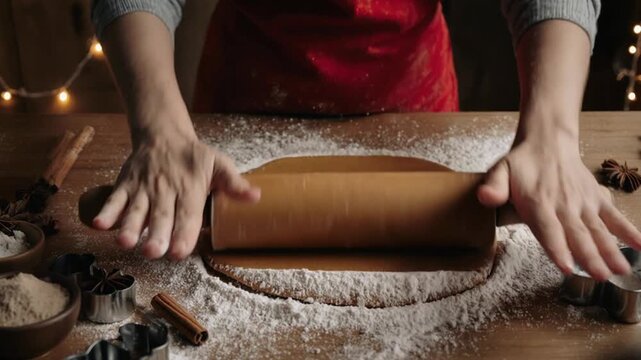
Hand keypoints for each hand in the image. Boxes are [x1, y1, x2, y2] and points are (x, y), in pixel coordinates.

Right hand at [92, 124, 259, 259]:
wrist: (164, 134)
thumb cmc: (194, 157)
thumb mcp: (219, 165)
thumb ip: (234, 184)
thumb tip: (256, 197)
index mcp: (190, 189)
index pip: (188, 215)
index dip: (184, 233)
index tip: (180, 251)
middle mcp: (166, 191)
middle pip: (160, 216)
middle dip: (156, 234)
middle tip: (153, 252)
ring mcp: (144, 189)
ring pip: (136, 210)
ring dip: (129, 226)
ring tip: (125, 242)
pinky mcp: (126, 185)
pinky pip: (115, 198)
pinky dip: (107, 210)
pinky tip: (99, 225)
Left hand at [477, 134, 640, 280]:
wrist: (547, 142)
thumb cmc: (521, 164)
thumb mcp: (500, 171)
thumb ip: (494, 187)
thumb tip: (485, 198)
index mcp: (538, 202)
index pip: (548, 229)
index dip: (557, 248)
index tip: (567, 266)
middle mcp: (564, 204)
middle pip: (577, 234)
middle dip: (589, 256)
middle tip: (600, 276)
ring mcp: (583, 202)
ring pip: (598, 229)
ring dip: (611, 250)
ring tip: (621, 270)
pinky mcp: (597, 199)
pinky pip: (615, 216)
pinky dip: (629, 230)